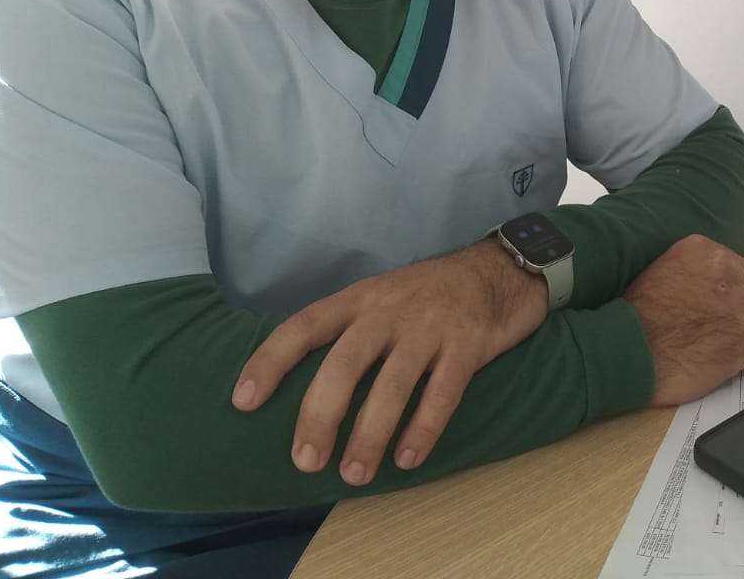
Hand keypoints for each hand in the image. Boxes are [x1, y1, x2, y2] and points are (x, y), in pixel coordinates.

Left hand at [232, 242, 543, 485]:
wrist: (500, 270)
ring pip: (393, 383)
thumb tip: (304, 389)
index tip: (243, 402)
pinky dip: (423, 428)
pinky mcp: (469, 343)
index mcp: (361, 298)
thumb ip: (351, 332)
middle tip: (306, 461)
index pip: (305, 325)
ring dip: (370, 433)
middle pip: (346, 361)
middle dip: (322, 414)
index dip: (270, 361)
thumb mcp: (383, 298)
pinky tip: (408, 459)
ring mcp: (432, 326)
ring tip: (355, 474)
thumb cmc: (430, 295)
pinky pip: (443, 392)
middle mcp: (391, 310)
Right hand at [623, 235, 743, 405]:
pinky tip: (716, 363)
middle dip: (736, 312)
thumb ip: (693, 272)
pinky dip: (740, 359)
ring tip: (714, 349)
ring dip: (740, 335)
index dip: (727, 293)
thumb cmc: (635, 315)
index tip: (716, 307)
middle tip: (714, 330)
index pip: (736, 269)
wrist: (631, 346)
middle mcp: (730, 272)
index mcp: (707, 251)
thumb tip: (709, 288)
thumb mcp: (661, 271)